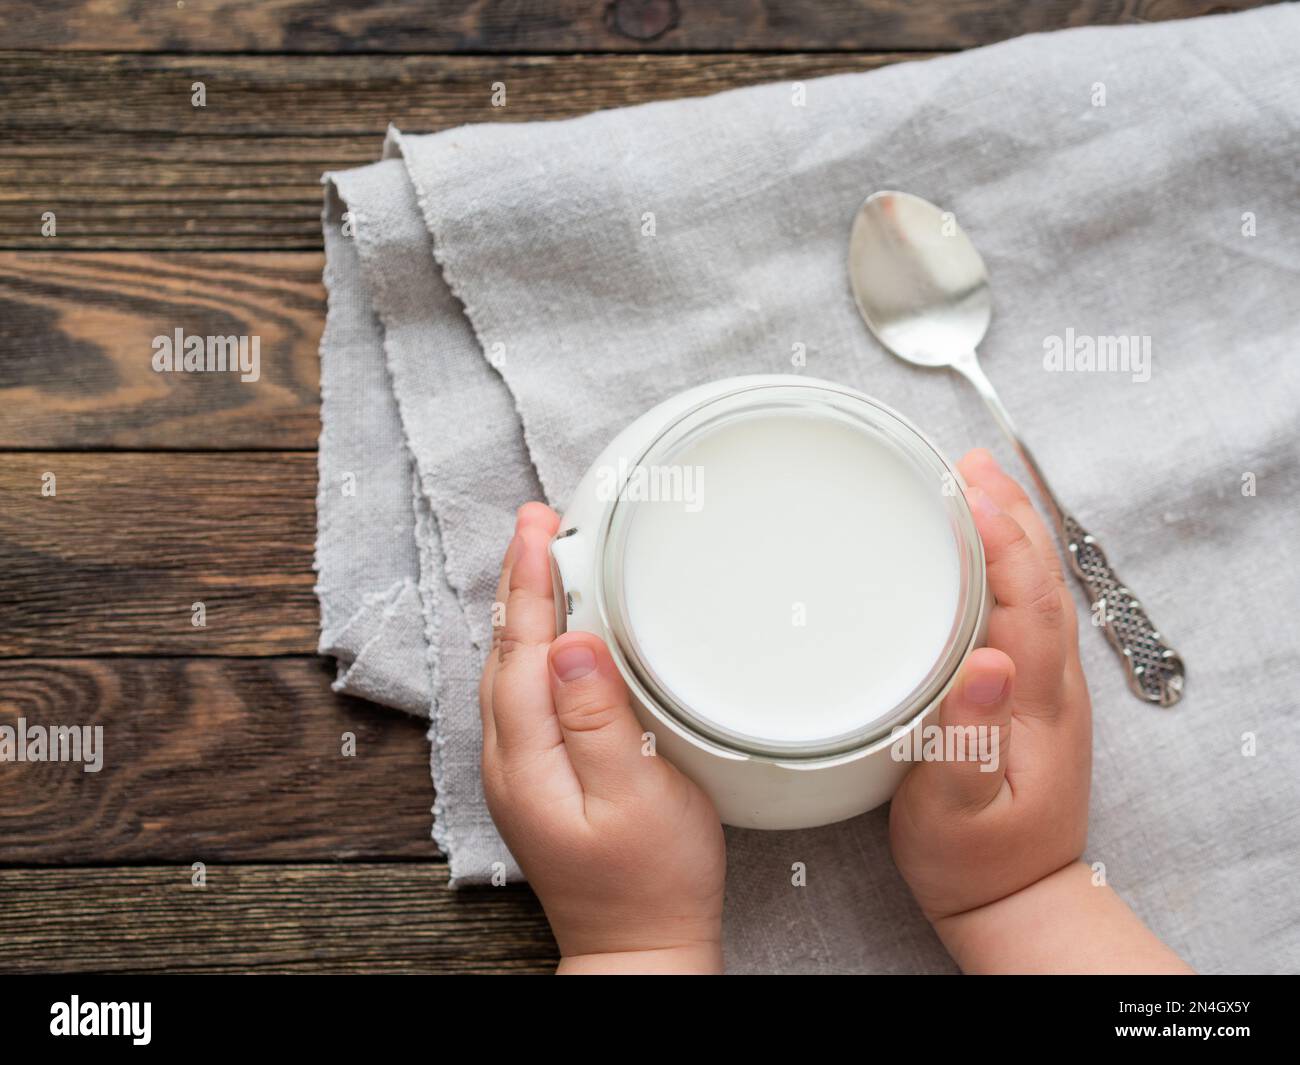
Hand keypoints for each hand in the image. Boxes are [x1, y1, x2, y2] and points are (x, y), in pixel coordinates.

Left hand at [479, 503, 726, 973]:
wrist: (640, 946)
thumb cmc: (652, 882)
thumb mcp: (639, 797)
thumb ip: (597, 720)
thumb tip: (570, 645)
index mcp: (528, 758)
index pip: (519, 646)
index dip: (528, 579)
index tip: (536, 525)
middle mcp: (509, 759)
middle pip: (504, 649)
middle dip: (519, 579)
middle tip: (540, 522)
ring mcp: (519, 769)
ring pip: (510, 667)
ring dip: (524, 608)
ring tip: (545, 558)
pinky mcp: (539, 774)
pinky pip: (525, 690)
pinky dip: (535, 644)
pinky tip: (555, 631)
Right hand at [890, 450, 1189, 973]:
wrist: (1013, 897)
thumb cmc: (973, 857)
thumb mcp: (957, 810)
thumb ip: (969, 741)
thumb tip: (989, 664)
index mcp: (1034, 701)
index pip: (1029, 598)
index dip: (1002, 538)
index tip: (968, 489)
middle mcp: (1050, 684)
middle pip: (1041, 578)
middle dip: (1010, 512)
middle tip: (968, 461)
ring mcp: (1045, 688)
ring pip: (1038, 589)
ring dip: (1013, 529)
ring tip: (978, 482)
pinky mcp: (1028, 695)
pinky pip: (1026, 610)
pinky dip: (1008, 565)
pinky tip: (983, 552)